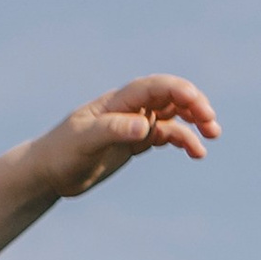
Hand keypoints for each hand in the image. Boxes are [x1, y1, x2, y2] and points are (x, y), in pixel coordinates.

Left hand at [36, 76, 219, 199]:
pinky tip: (197, 153)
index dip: (178, 91)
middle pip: (169, 97)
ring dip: (194, 121)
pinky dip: (183, 140)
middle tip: (211, 123)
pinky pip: (166, 135)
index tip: (197, 105)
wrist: (48, 172)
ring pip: (172, 115)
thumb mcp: (85, 142)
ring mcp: (134, 124)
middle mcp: (129, 108)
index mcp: (118, 102)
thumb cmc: (61, 153)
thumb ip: (115, 131)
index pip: (154, 87)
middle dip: (193, 105)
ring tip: (212, 136)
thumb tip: (145, 126)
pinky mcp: (135, 141)